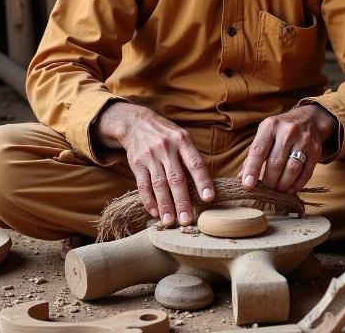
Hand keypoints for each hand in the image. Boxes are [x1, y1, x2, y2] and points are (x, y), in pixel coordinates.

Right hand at [92, 101, 214, 225]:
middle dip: (182, 201)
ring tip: (171, 222)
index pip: (195, 163)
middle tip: (188, 220)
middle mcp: (166, 147)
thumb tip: (205, 186)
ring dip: (165, 205)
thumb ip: (192, 158)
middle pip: (176, 178)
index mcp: (183, 140)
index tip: (209, 198)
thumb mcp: (182, 138)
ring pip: (159, 184)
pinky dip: (149, 201)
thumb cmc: (167, 135)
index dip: (203, 181)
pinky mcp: (136, 163)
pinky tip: (155, 212)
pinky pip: (143, 185)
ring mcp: (150, 155)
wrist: (136, 123)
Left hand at [240, 104, 336, 192]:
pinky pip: (306, 173)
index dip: (252, 170)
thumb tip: (241, 179)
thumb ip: (253, 155)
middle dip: (269, 181)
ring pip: (292, 169)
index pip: (259, 151)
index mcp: (270, 126)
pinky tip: (290, 188)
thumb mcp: (265, 134)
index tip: (248, 185)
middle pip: (276, 163)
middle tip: (266, 187)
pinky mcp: (316, 150)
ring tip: (278, 188)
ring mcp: (304, 140)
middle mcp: (288, 131)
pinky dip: (297, 185)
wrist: (309, 118)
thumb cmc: (281, 130)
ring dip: (283, 184)